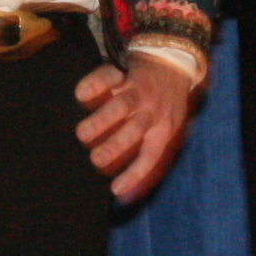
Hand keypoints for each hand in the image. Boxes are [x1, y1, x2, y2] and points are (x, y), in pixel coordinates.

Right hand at [75, 56, 198, 202]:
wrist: (174, 61)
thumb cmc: (166, 104)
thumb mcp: (168, 128)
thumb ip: (148, 154)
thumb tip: (123, 194)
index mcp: (163, 128)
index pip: (150, 155)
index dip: (134, 174)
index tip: (114, 189)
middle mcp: (152, 111)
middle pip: (134, 130)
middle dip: (114, 146)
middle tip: (95, 159)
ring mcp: (138, 91)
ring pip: (121, 105)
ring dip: (101, 120)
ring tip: (82, 134)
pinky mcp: (124, 72)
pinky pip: (109, 76)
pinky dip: (95, 84)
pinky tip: (81, 94)